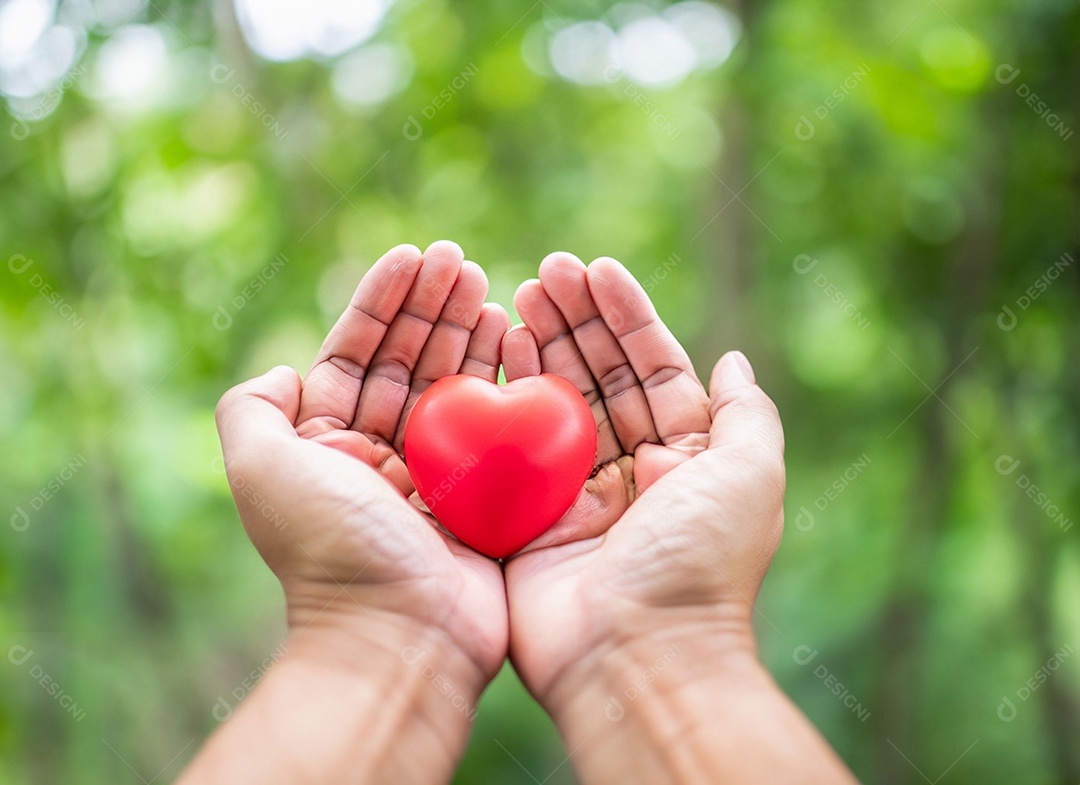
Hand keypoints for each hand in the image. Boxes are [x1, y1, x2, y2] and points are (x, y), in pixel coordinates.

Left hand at [185, 242, 509, 783]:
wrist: (400, 637)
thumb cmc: (333, 550)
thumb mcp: (262, 471)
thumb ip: (251, 412)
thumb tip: (280, 371)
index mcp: (330, 446)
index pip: (355, 355)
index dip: (382, 303)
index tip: (412, 256)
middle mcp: (381, 456)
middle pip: (408, 362)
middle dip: (431, 307)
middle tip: (461, 259)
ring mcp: (436, 476)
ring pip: (454, 387)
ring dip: (469, 333)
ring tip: (490, 285)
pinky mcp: (483, 497)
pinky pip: (497, 426)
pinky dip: (506, 381)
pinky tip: (518, 341)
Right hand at [502, 252, 783, 699]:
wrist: (635, 655)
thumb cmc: (699, 563)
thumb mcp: (751, 478)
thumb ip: (745, 417)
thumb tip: (734, 361)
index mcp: (684, 461)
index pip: (653, 369)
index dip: (628, 317)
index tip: (598, 269)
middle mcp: (630, 471)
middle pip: (600, 376)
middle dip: (577, 320)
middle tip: (547, 268)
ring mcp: (574, 493)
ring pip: (554, 401)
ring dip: (540, 343)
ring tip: (519, 292)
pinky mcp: (527, 517)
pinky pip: (511, 445)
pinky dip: (503, 395)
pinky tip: (497, 348)